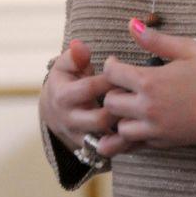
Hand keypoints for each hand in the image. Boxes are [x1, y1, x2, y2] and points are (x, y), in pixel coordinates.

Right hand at [39, 39, 131, 154]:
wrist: (54, 109)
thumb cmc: (66, 79)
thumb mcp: (66, 64)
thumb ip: (74, 55)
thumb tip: (79, 46)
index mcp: (63, 96)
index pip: (89, 89)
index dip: (110, 80)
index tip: (127, 72)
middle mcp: (69, 120)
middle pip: (99, 119)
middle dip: (121, 107)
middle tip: (138, 94)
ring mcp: (78, 136)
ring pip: (105, 139)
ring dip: (124, 127)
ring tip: (141, 112)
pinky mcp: (88, 149)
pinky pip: (108, 150)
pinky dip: (123, 142)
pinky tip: (140, 130)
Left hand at [97, 18, 195, 156]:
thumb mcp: (188, 48)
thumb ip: (156, 39)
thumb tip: (132, 24)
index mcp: (151, 81)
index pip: (112, 74)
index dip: (111, 65)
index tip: (117, 62)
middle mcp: (148, 108)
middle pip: (109, 103)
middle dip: (112, 91)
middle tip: (124, 84)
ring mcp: (156, 129)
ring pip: (119, 128)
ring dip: (121, 116)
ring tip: (133, 104)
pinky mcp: (165, 143)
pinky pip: (137, 144)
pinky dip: (133, 134)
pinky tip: (143, 121)